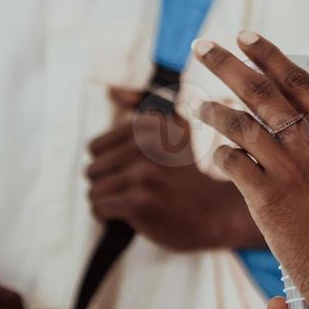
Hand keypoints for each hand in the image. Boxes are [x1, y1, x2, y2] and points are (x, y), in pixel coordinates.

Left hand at [84, 88, 264, 250]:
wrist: (216, 214)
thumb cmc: (186, 176)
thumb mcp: (173, 133)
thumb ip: (142, 107)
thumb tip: (111, 90)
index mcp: (150, 124)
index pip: (95, 148)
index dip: (110, 165)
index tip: (133, 173)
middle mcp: (147, 144)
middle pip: (93, 169)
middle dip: (107, 185)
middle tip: (135, 192)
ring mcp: (143, 173)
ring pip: (94, 190)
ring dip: (108, 202)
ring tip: (133, 203)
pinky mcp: (139, 202)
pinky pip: (99, 208)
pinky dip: (108, 217)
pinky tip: (131, 216)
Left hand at [193, 32, 308, 308]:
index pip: (301, 82)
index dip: (271, 57)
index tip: (250, 40)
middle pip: (263, 88)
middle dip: (228, 63)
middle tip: (204, 47)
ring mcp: (291, 166)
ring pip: (240, 121)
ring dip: (214, 110)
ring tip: (197, 105)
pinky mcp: (268, 195)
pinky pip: (232, 162)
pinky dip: (221, 156)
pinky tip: (217, 158)